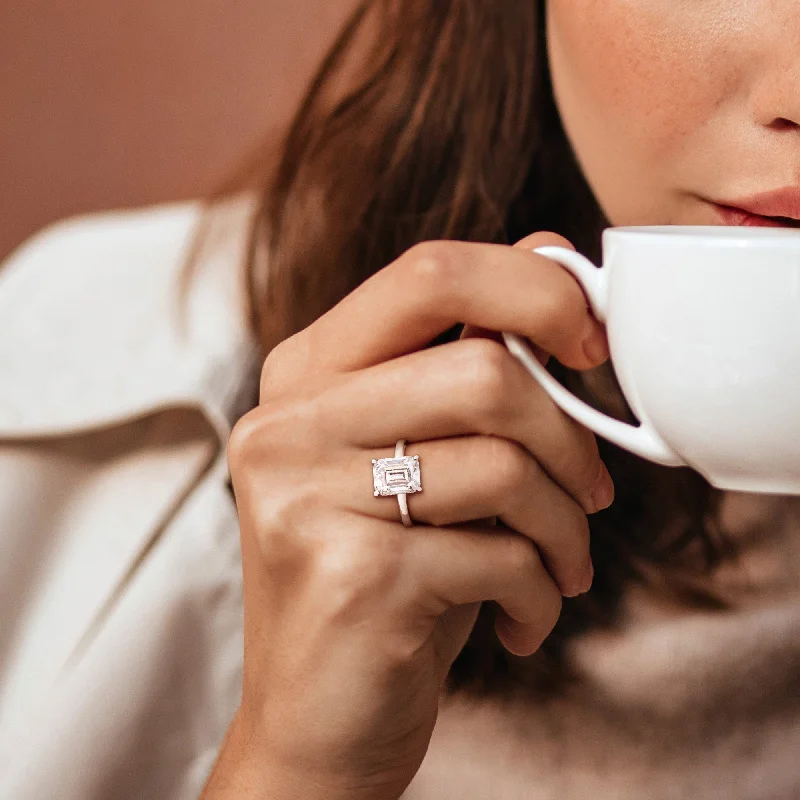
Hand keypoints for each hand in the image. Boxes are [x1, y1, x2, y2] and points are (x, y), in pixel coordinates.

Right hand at [200, 232, 612, 799]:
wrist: (318, 717)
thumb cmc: (382, 576)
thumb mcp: (417, 459)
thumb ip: (466, 361)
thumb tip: (553, 256)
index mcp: (306, 373)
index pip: (431, 272)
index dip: (533, 290)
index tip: (589, 346)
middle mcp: (288, 422)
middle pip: (485, 372)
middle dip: (569, 439)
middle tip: (586, 492)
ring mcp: (305, 496)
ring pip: (505, 465)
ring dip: (563, 528)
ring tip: (558, 565)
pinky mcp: (347, 573)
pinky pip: (500, 554)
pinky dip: (540, 592)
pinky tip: (519, 617)